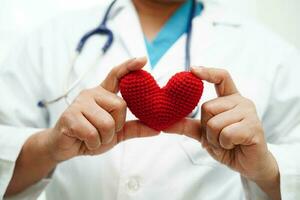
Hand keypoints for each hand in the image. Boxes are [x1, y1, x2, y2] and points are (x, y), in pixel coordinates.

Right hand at [43, 57, 158, 161]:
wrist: (65, 147)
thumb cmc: (91, 136)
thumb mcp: (116, 133)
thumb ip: (134, 128)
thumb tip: (158, 129)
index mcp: (103, 94)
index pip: (116, 75)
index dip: (129, 66)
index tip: (143, 59)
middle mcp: (92, 94)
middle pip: (120, 105)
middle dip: (116, 125)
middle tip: (103, 132)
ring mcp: (80, 104)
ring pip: (107, 123)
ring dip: (104, 138)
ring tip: (93, 138)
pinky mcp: (70, 116)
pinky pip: (93, 133)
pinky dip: (93, 143)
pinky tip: (85, 141)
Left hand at [166, 67, 279, 198]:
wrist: (247, 164)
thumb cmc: (227, 145)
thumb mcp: (203, 133)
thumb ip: (186, 125)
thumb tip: (163, 124)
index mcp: (229, 99)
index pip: (221, 77)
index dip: (207, 72)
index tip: (192, 70)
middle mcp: (240, 101)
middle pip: (207, 107)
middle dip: (206, 128)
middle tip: (218, 137)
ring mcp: (249, 113)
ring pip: (215, 122)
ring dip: (215, 139)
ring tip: (226, 143)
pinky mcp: (254, 127)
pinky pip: (226, 134)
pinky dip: (224, 144)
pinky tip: (234, 145)